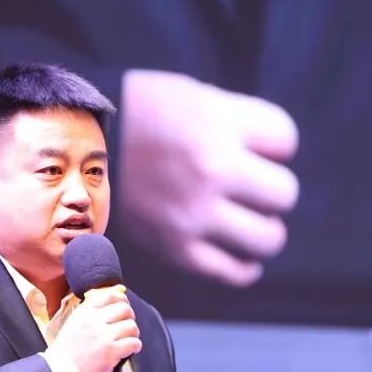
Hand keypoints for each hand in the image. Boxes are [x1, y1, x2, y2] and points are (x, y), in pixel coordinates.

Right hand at [49, 286, 141, 371]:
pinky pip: (133, 343)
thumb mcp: (73, 324)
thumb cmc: (67, 352)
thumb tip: (110, 303)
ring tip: (128, 340)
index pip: (111, 295)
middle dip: (130, 318)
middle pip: (125, 309)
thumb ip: (89, 313)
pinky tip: (130, 350)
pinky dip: (135, 346)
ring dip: (133, 333)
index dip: (123, 300)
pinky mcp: (110, 352)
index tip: (124, 308)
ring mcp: (103, 336)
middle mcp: (94, 321)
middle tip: (126, 327)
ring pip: (131, 326)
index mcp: (85, 312)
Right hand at [117, 70, 299, 285]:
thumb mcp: (199, 99)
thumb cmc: (148, 116)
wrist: (84, 141)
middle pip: (284, 193)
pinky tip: (238, 251)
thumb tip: (276, 161)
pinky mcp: (176, 246)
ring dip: (264, 229)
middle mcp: (210, 169)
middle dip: (272, 188)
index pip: (286, 140)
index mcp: (217, 124)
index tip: (252, 145)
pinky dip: (245, 265)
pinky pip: (235, 271)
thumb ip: (241, 124)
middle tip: (250, 186)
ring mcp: (193, 213)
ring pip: (268, 238)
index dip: (274, 144)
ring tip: (247, 220)